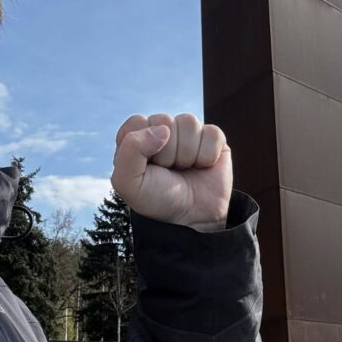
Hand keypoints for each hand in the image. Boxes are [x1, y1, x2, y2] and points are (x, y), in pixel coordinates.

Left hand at [111, 113, 230, 231]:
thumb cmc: (156, 199)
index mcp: (138, 136)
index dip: (143, 146)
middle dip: (167, 152)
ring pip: (189, 123)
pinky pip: (212, 133)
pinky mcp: (214, 139)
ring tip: (185, 169)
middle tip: (168, 171)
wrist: (191, 220)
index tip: (147, 168)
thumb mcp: (128, 182)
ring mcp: (189, 133)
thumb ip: (130, 150)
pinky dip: (208, 155)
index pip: (139, 122)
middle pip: (165, 121)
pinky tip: (203, 166)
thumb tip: (163, 129)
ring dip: (187, 154)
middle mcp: (162, 130)